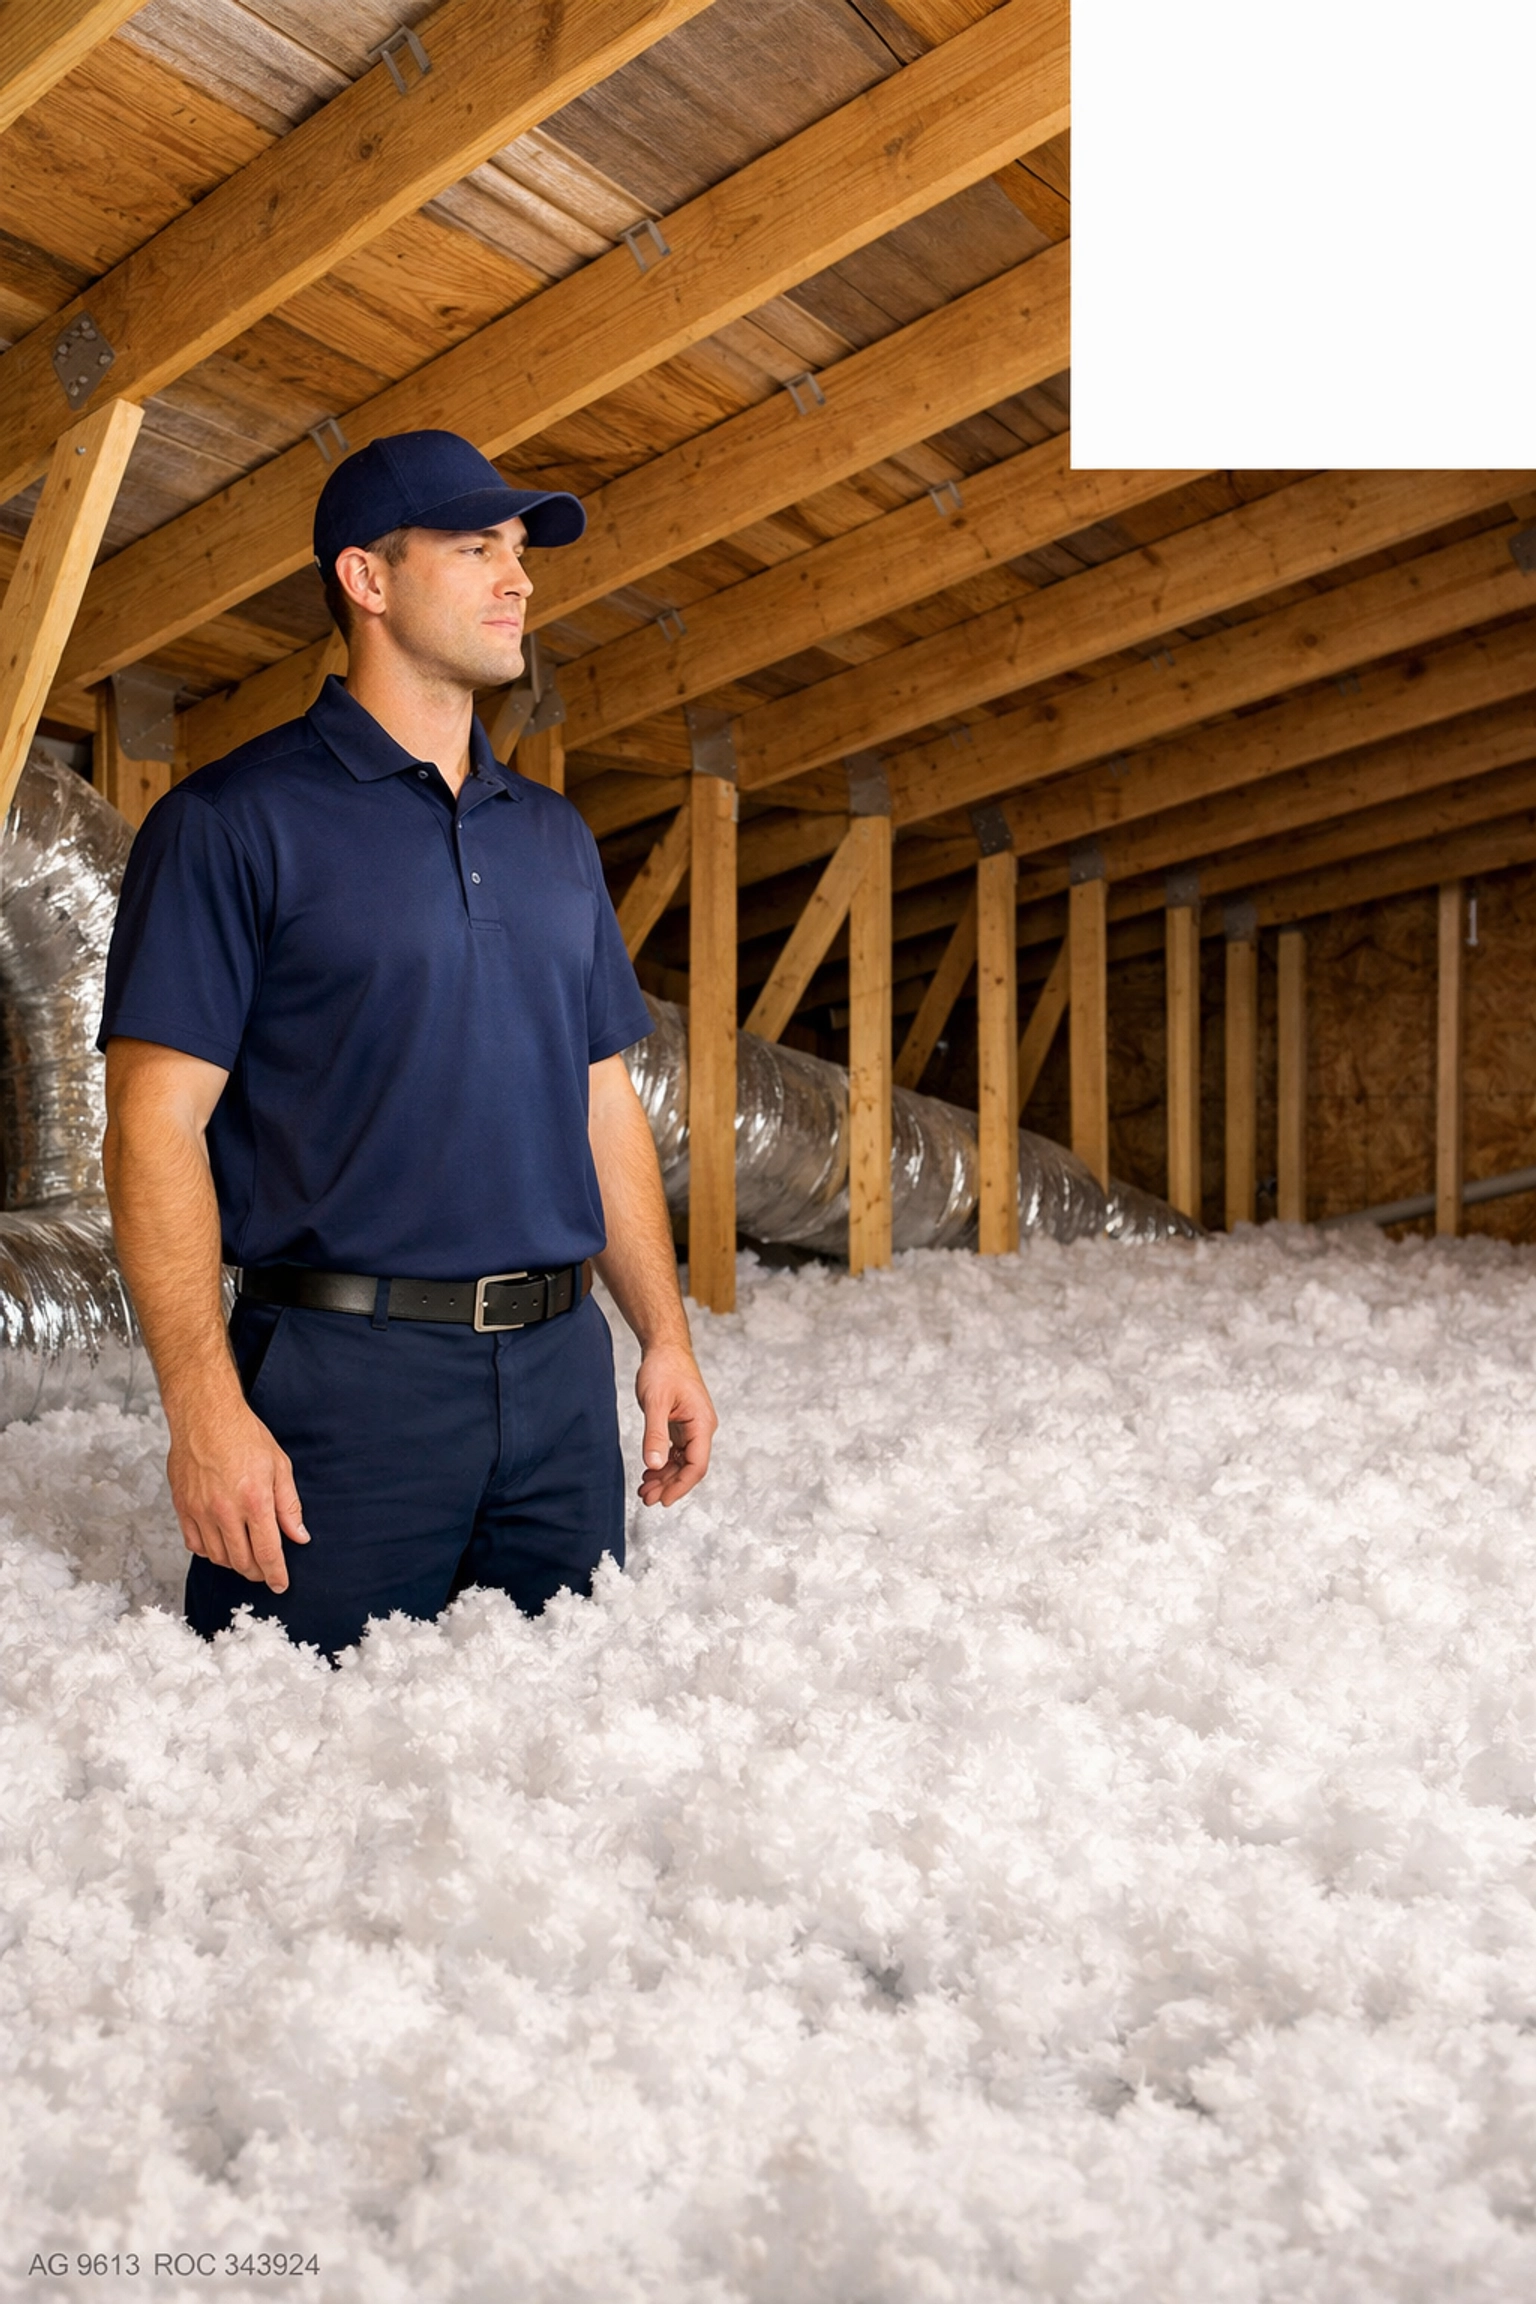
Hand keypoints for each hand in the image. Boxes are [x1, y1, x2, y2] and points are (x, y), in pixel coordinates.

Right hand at [166, 1387, 309, 1590]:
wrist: (204, 1416)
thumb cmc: (244, 1435)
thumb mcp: (279, 1466)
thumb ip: (289, 1505)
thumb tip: (299, 1536)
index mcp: (254, 1500)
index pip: (268, 1552)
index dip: (276, 1574)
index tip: (281, 1585)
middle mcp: (225, 1510)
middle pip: (242, 1561)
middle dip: (256, 1573)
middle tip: (265, 1571)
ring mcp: (200, 1511)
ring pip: (218, 1557)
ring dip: (234, 1564)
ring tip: (245, 1557)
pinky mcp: (182, 1508)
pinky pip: (195, 1544)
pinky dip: (210, 1552)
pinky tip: (221, 1543)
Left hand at [635, 1342, 716, 1506]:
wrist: (665, 1347)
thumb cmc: (664, 1368)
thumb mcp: (655, 1402)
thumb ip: (655, 1434)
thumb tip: (653, 1464)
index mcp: (702, 1423)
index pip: (696, 1465)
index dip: (680, 1486)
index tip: (663, 1500)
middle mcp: (701, 1427)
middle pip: (689, 1467)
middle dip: (669, 1485)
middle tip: (646, 1497)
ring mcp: (692, 1426)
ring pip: (681, 1461)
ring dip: (664, 1476)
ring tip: (644, 1488)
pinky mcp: (682, 1424)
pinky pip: (675, 1451)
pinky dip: (662, 1463)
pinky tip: (649, 1471)